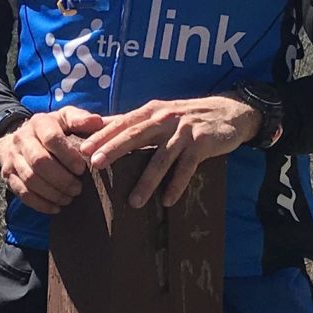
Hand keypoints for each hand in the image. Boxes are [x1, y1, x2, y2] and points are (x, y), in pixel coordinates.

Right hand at [0, 106, 104, 213]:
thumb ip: (80, 119)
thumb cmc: (50, 129)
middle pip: (39, 162)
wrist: (18, 137)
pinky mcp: (8, 175)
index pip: (52, 138)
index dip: (68, 156)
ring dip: (52, 193)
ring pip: (30, 180)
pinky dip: (40, 203)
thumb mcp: (64, 118)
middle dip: (61, 179)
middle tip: (78, 189)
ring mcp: (12, 158)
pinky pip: (22, 193)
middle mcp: (22, 139)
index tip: (82, 169)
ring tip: (69, 198)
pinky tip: (56, 207)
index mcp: (39, 123)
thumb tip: (97, 122)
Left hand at [82, 95, 262, 208]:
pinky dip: (176, 185)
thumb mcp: (161, 113)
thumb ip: (134, 122)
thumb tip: (101, 129)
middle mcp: (165, 118)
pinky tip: (167, 201)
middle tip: (95, 165)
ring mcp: (184, 132)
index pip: (122, 123)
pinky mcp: (201, 145)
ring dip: (146, 181)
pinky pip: (186, 168)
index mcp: (151, 111)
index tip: (82, 149)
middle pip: (135, 135)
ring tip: (133, 201)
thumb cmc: (188, 117)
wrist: (229, 112)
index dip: (102, 135)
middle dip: (114, 150)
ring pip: (161, 158)